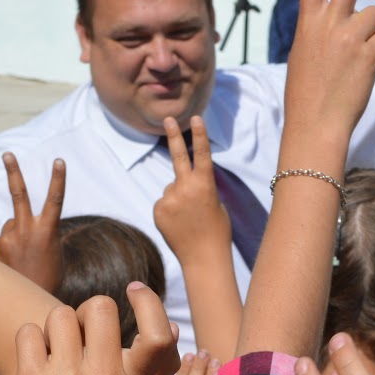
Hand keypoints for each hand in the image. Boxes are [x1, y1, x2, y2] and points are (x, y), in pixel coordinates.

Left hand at [0, 153, 65, 291]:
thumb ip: (39, 233)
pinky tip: (13, 265)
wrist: (27, 302)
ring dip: (15, 236)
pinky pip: (1, 241)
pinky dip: (6, 249)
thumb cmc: (47, 279)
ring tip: (23, 259)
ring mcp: (9, 238)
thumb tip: (20, 224)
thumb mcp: (53, 253)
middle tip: (7, 154)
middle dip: (14, 171)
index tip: (59, 160)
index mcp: (48, 230)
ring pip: (10, 225)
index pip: (55, 199)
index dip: (59, 179)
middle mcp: (27, 230)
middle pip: (19, 194)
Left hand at [0, 284, 180, 374]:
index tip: (134, 289)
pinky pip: (30, 331)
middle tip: (78, 340)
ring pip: (61, 315)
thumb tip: (173, 327)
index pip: (157, 336)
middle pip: (100, 306)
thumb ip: (155, 367)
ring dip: (55, 329)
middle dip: (85, 314)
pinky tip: (35, 366)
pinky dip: (29, 342)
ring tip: (56, 358)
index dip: (148, 303)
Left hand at [153, 116, 230, 258]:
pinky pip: (163, 202)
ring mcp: (170, 198)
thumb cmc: (216, 230)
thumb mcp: (215, 204)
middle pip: (178, 156)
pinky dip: (169, 210)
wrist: (204, 257)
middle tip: (167, 119)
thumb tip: (179, 182)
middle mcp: (186, 187)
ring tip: (188, 218)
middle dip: (174, 136)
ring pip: (171, 188)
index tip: (196, 117)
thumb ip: (199, 188)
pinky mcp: (158, 209)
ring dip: (177, 198)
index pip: (203, 154)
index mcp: (205, 185)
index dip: (200, 135)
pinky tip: (178, 223)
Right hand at [283, 0, 374, 149]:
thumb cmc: (307, 93)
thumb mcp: (305, 54)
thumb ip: (323, 31)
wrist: (316, 124)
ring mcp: (352, 35)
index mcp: (308, 22)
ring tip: (353, 61)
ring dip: (371, 34)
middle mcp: (330, 22)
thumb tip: (353, 19)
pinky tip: (360, 72)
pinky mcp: (372, 50)